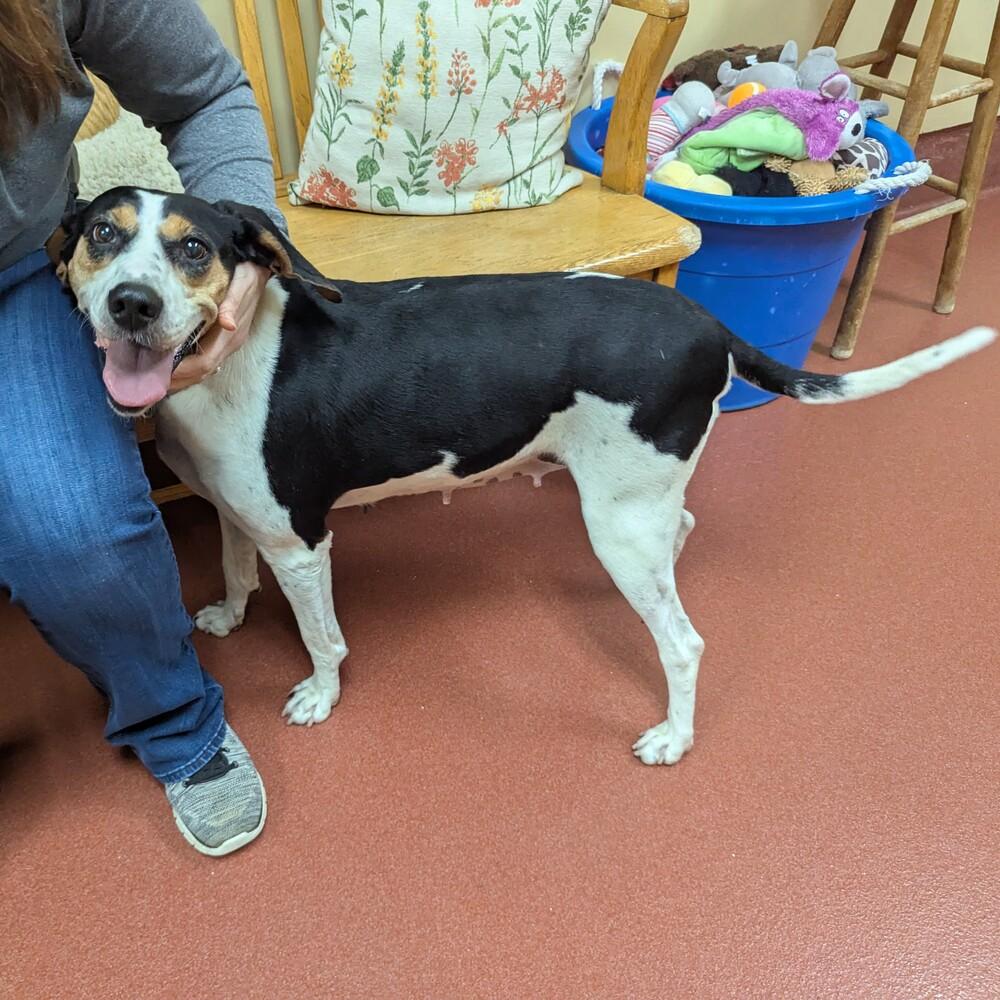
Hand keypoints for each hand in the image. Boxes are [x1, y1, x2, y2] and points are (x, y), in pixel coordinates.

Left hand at [168, 262, 269, 392]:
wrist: (262, 271)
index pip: (204, 363)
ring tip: (156, 376)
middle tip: (149, 381)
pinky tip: (172, 363)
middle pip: (201, 372)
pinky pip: (205, 360)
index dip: (181, 370)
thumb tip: (228, 324)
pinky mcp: (226, 339)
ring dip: (181, 376)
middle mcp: (230, 344)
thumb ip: (233, 304)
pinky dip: (187, 366)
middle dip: (177, 379)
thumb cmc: (248, 274)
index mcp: (231, 335)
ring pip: (203, 369)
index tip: (157, 372)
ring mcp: (229, 343)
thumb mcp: (242, 283)